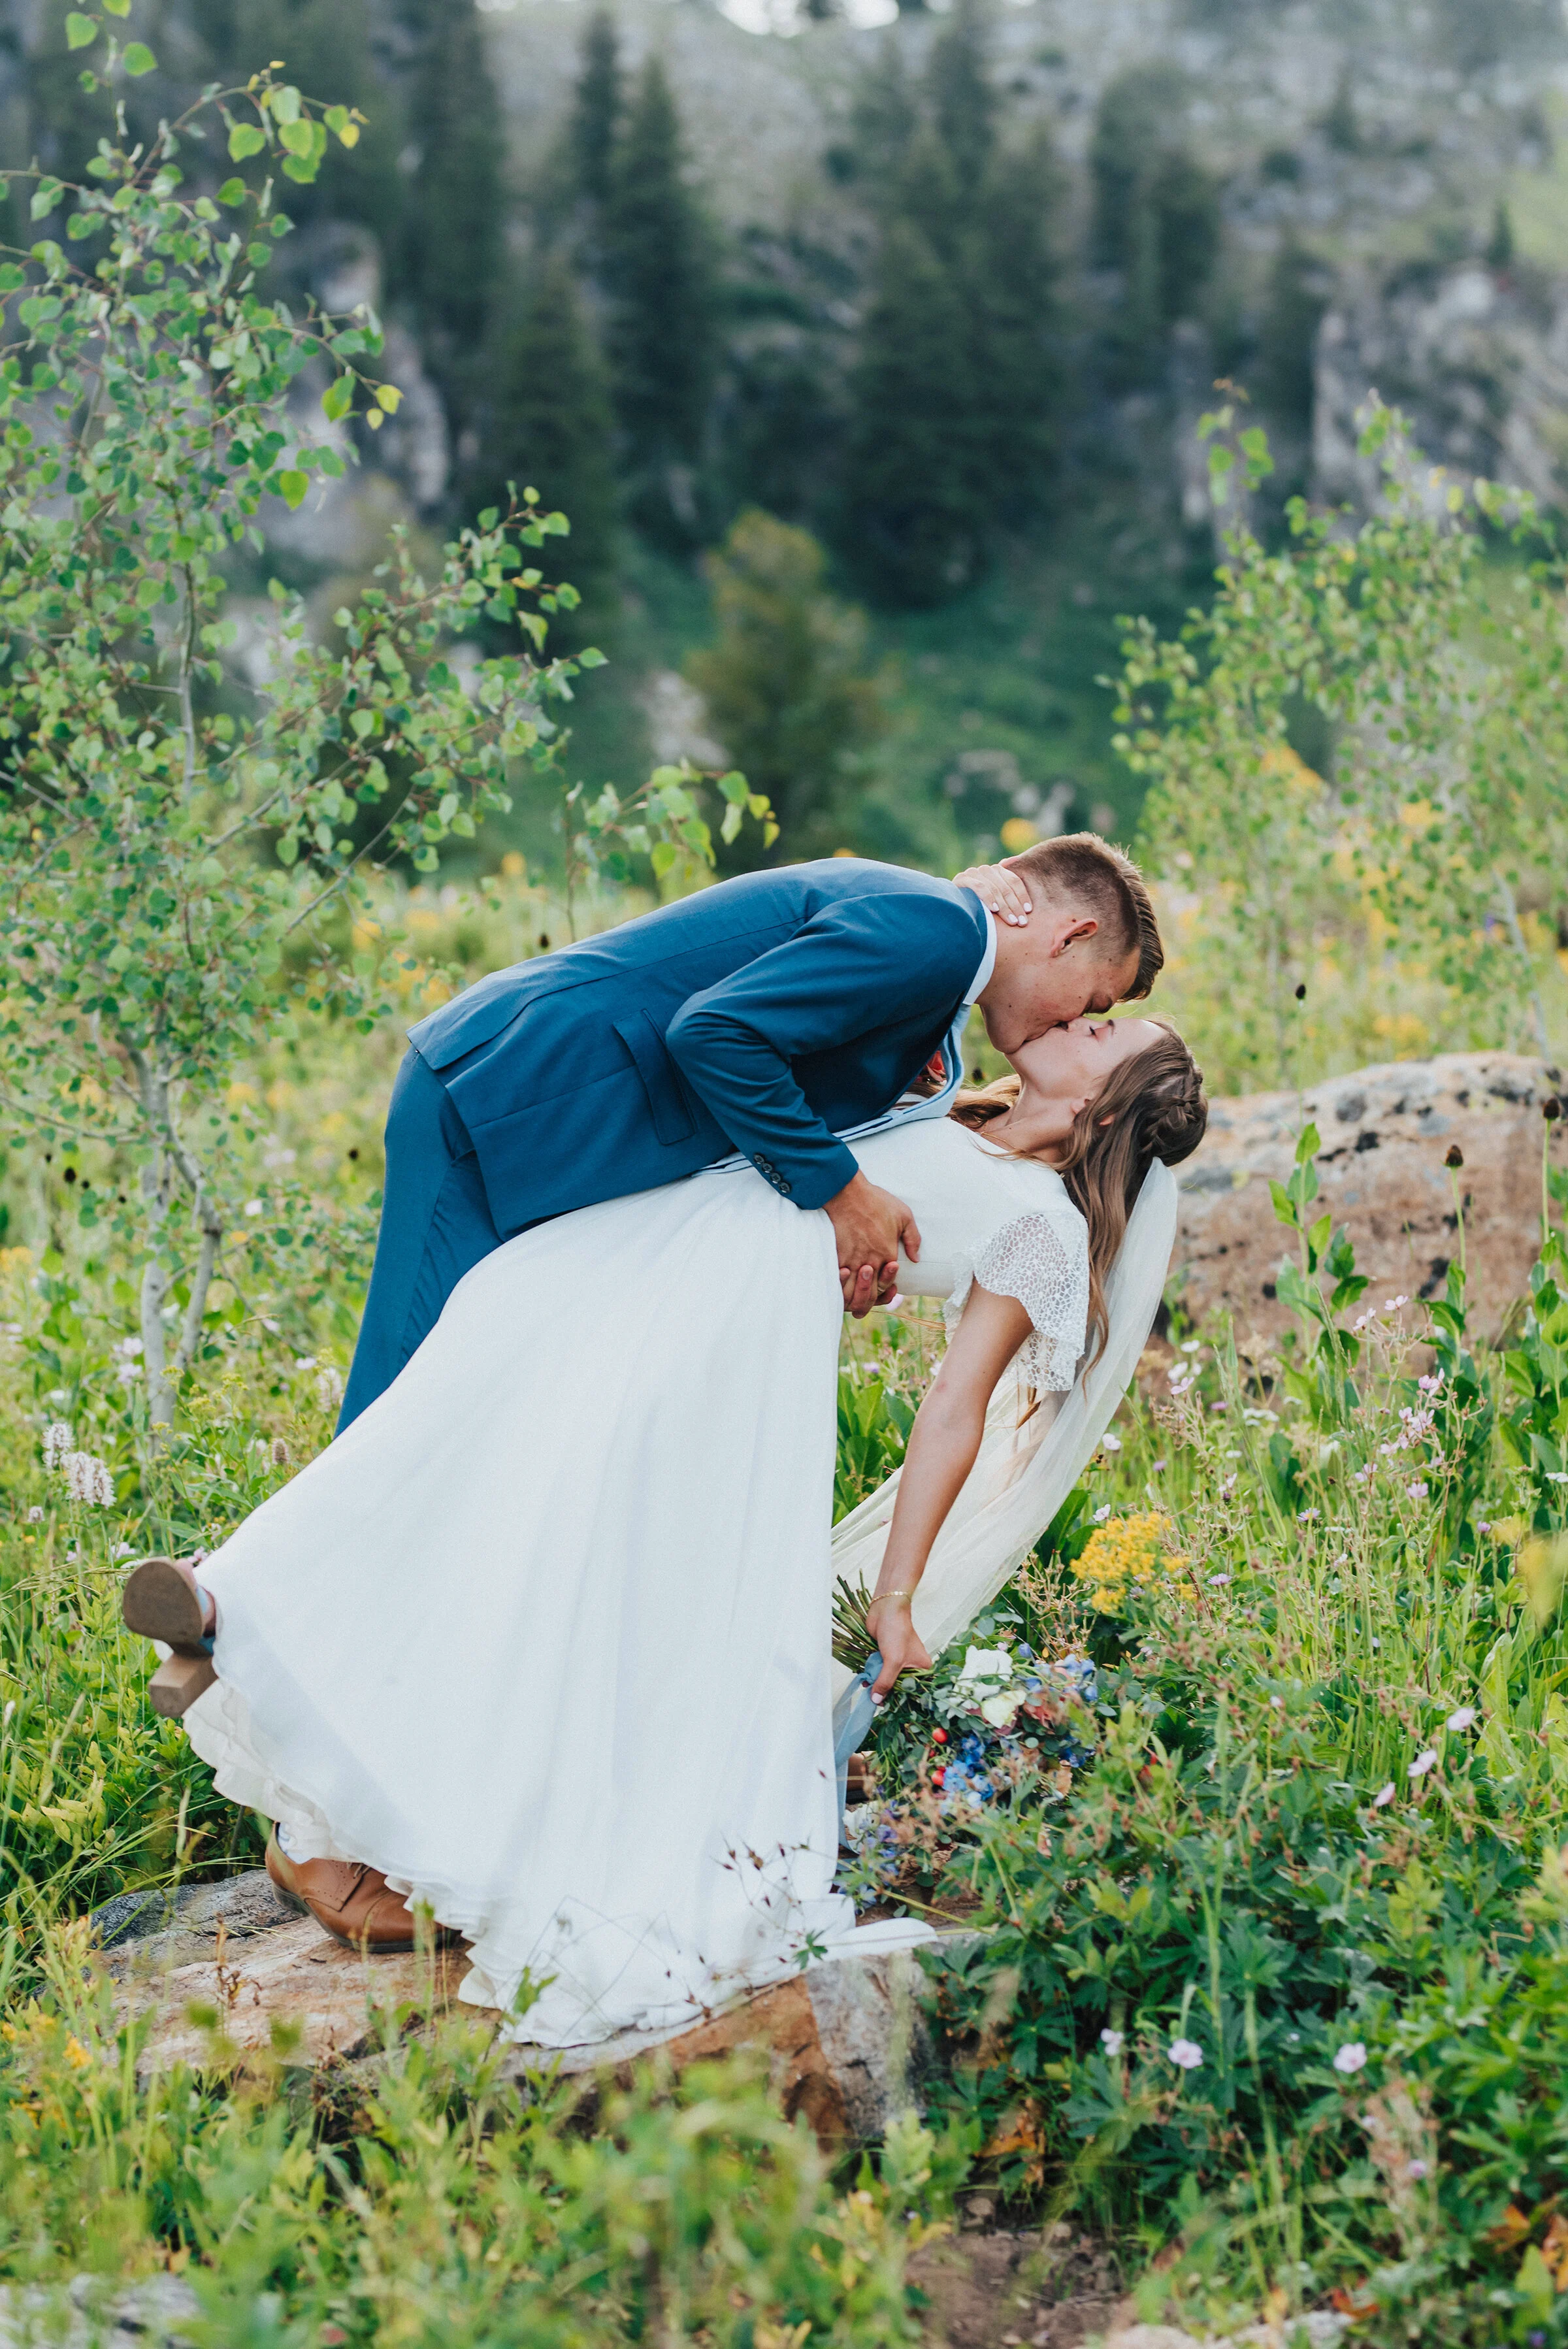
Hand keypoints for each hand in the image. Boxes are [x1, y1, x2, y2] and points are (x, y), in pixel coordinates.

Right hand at [825, 1170, 920, 1318]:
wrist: (846, 1191)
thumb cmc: (876, 1201)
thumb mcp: (904, 1215)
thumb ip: (913, 1238)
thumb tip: (916, 1258)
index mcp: (887, 1254)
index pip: (886, 1285)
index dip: (884, 1291)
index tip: (883, 1286)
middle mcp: (869, 1261)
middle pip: (866, 1295)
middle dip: (865, 1303)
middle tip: (864, 1299)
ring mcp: (850, 1260)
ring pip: (849, 1294)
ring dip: (850, 1300)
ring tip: (850, 1299)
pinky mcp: (835, 1255)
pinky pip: (835, 1281)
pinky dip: (837, 1289)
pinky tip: (839, 1287)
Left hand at [866, 1595, 931, 1697]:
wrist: (885, 1608)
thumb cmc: (896, 1631)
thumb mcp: (893, 1660)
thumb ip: (885, 1681)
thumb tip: (877, 1700)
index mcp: (921, 1667)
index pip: (913, 1690)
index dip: (901, 1699)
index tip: (888, 1708)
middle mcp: (911, 1665)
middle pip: (899, 1686)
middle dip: (886, 1691)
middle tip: (874, 1699)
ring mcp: (897, 1660)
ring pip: (886, 1678)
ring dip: (876, 1683)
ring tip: (867, 1689)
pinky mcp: (885, 1655)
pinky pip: (879, 1670)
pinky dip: (872, 1674)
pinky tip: (865, 1679)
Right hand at [952, 861, 1033, 925]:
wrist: (952, 904)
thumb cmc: (978, 902)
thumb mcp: (995, 895)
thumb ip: (1007, 884)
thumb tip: (1017, 861)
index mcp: (997, 870)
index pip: (1014, 881)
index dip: (1023, 896)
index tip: (1029, 911)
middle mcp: (987, 869)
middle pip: (1006, 887)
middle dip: (1015, 906)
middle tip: (1022, 922)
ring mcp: (974, 872)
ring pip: (995, 889)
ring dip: (1005, 907)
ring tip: (1012, 921)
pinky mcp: (962, 879)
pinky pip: (979, 887)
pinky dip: (988, 898)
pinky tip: (994, 910)